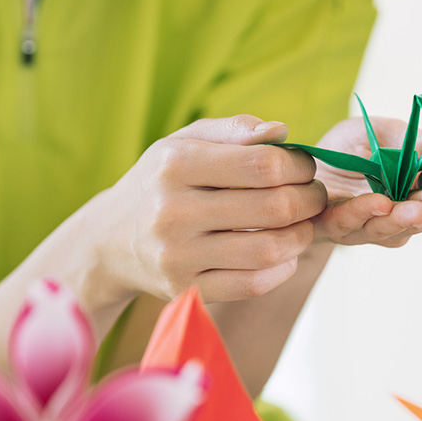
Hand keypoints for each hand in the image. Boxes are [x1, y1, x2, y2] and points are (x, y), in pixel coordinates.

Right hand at [83, 116, 323, 303]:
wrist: (108, 241)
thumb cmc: (160, 182)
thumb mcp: (184, 142)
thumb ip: (233, 130)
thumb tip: (281, 131)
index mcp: (175, 165)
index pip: (263, 164)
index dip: (299, 165)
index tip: (304, 167)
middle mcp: (172, 211)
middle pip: (274, 207)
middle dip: (309, 199)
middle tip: (313, 196)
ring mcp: (177, 256)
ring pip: (268, 250)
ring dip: (301, 236)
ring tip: (302, 225)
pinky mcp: (184, 290)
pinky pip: (251, 285)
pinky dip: (281, 269)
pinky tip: (284, 254)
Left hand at [306, 116, 421, 246]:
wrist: (298, 163)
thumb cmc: (347, 149)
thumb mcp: (388, 133)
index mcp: (416, 184)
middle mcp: (399, 210)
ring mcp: (369, 224)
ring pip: (393, 227)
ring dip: (407, 217)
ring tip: (421, 207)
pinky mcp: (337, 227)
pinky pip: (353, 224)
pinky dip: (366, 213)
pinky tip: (378, 202)